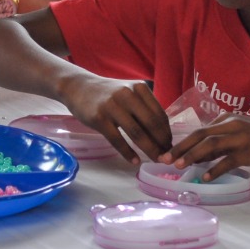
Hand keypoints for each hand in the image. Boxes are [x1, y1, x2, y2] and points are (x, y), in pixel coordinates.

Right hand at [57, 73, 171, 164]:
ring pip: (137, 133)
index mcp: (139, 88)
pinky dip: (128, 153)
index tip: (170, 146)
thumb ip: (144, 107)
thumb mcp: (129, 93)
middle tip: (166, 157)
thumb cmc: (109, 94)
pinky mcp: (99, 118)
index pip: (159, 114)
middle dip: (162, 144)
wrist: (79, 87)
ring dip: (149, 149)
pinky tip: (135, 161)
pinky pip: (117, 140)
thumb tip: (163, 134)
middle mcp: (127, 95)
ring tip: (156, 160)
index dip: (167, 133)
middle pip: (151, 124)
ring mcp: (112, 106)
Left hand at [166, 114, 249, 178]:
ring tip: (178, 166)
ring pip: (210, 145)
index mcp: (227, 120)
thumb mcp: (240, 132)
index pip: (199, 131)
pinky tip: (206, 177)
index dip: (182, 142)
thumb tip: (200, 154)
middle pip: (199, 135)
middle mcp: (231, 125)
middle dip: (180, 147)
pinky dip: (215, 169)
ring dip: (192, 156)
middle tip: (164, 159)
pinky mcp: (249, 151)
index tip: (168, 152)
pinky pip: (228, 161)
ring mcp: (240, 137)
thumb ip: (222, 141)